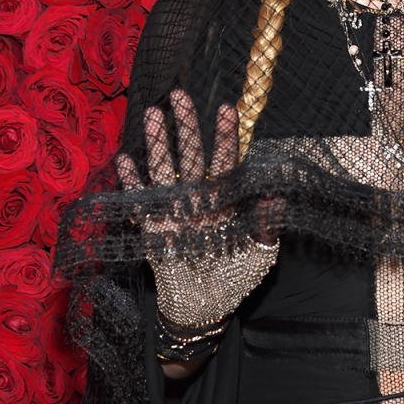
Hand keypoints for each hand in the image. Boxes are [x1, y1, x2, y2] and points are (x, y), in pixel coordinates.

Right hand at [116, 90, 278, 329]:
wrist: (205, 309)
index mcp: (225, 200)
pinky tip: (125, 160)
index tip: (227, 109)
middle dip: (187, 126)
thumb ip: (266, 227)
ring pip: (165, 170)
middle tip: (180, 94)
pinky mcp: (152, 228)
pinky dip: (133, 182)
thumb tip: (277, 198)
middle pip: (191, 156)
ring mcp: (173, 210)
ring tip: (153, 114)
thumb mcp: (259, 256)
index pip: (224, 162)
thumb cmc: (236, 279)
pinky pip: (140, 200)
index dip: (225, 137)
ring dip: (158, 143)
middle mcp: (198, 198)